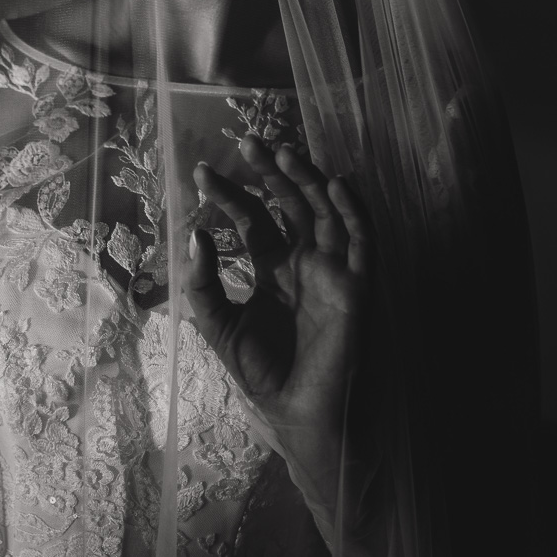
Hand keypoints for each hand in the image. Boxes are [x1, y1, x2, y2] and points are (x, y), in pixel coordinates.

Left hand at [184, 135, 371, 498]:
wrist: (297, 415)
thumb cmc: (263, 373)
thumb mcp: (219, 324)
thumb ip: (204, 282)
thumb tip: (196, 233)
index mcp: (273, 270)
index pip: (254, 220)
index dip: (231, 194)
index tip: (202, 171)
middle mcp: (304, 264)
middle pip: (291, 205)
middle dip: (271, 173)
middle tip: (247, 140)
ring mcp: (332, 273)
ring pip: (325, 214)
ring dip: (308, 182)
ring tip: (283, 153)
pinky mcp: (356, 289)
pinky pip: (360, 244)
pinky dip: (352, 213)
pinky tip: (335, 185)